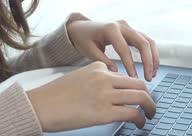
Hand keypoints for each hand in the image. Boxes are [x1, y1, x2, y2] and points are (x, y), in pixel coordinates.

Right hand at [26, 62, 155, 131]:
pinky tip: (140, 123)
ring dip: (150, 107)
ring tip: (150, 114)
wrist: (41, 105)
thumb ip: (95, 81)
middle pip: (138, 83)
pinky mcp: (105, 112)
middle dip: (148, 95)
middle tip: (149, 104)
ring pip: (141, 96)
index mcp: (97, 68)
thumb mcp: (78, 78)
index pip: (124, 75)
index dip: (134, 86)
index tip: (136, 94)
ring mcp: (105, 94)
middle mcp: (104, 78)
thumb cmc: (55, 96)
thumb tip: (111, 93)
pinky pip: (133, 113)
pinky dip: (141, 118)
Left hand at [66, 13, 158, 80]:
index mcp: (110, 29)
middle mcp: (122, 26)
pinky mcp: (131, 31)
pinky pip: (146, 41)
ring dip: (153, 58)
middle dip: (148, 62)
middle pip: (142, 43)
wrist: (82, 27)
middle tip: (148, 78)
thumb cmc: (84, 39)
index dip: (130, 66)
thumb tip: (117, 73)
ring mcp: (128, 27)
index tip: (133, 79)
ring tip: (151, 74)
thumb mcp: (89, 50)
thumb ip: (103, 61)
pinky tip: (151, 67)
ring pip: (148, 41)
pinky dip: (151, 54)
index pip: (125, 49)